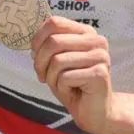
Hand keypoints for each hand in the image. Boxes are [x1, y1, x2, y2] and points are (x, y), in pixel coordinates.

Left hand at [31, 16, 113, 133]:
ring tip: (60, 84)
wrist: (93, 111)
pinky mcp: (100, 74)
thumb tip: (33, 43)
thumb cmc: (72, 84)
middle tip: (42, 76)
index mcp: (85, 32)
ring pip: (58, 60)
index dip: (37, 40)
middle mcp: (96, 41)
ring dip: (51, 77)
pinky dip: (61, 87)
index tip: (34, 56)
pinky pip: (65, 77)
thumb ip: (47, 45)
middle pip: (54, 41)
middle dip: (40, 62)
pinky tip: (72, 91)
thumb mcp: (55, 60)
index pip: (54, 23)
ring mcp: (100, 56)